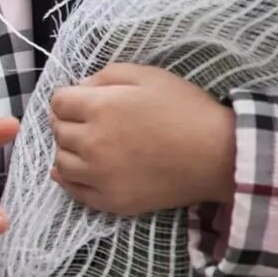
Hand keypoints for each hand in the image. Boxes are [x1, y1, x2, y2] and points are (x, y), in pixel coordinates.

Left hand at [51, 64, 236, 216]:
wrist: (219, 156)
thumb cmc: (187, 110)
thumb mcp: (149, 76)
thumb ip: (107, 76)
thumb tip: (79, 86)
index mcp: (99, 108)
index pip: (58, 102)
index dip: (68, 99)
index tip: (81, 101)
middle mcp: (91, 143)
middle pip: (58, 131)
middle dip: (68, 122)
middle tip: (87, 122)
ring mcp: (99, 176)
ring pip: (61, 161)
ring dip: (68, 149)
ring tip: (87, 145)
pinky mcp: (111, 200)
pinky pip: (74, 191)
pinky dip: (69, 179)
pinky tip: (78, 170)